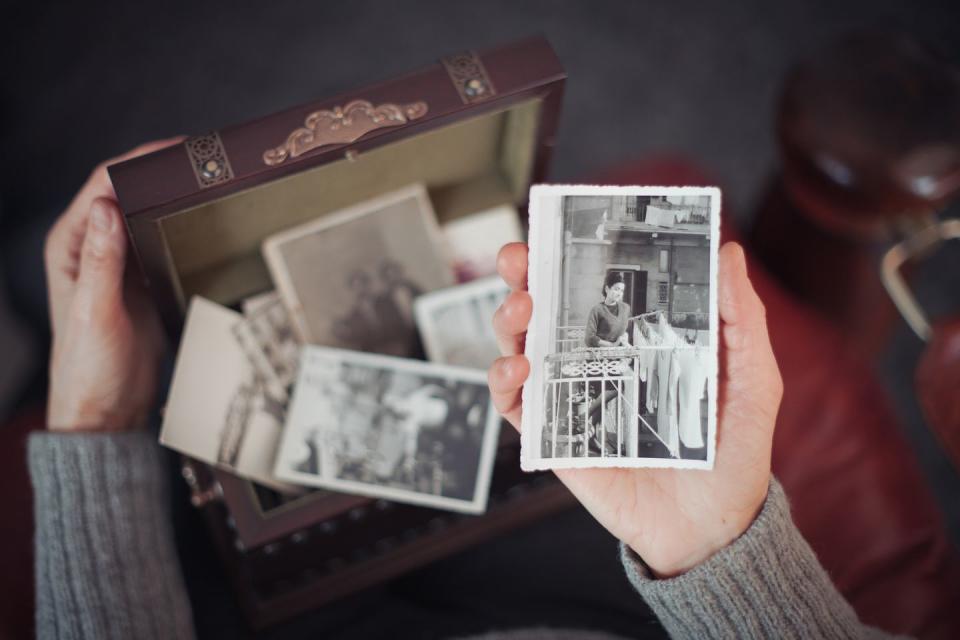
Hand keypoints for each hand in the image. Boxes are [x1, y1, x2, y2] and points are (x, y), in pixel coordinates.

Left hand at [44, 138, 183, 430]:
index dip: (137, 161)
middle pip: (127, 193)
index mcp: (70, 248)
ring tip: (207, 181)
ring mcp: (121, 264)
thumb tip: (105, 205)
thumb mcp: (96, 314)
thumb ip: (100, 260)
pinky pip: (163, 240)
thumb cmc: (89, 370)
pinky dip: (180, 225)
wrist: (110, 411)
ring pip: (148, 214)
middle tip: (201, 159)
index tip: (173, 150)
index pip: (101, 188)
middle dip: (160, 171)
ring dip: (172, 196)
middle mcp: (93, 249)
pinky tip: (203, 219)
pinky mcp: (144, 280)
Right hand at [489, 241, 781, 576]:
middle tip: (519, 258)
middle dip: (523, 275)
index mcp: (639, 340)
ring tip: (521, 308)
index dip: (574, 254)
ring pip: (522, 346)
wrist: (713, 529)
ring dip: (509, 320)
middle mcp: (598, 362)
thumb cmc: (735, 452)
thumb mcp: (752, 379)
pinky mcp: (557, 438)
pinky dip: (504, 381)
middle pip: (547, 308)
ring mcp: (573, 398)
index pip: (598, 286)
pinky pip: (516, 406)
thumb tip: (728, 252)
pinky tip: (518, 368)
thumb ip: (741, 320)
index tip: (563, 226)